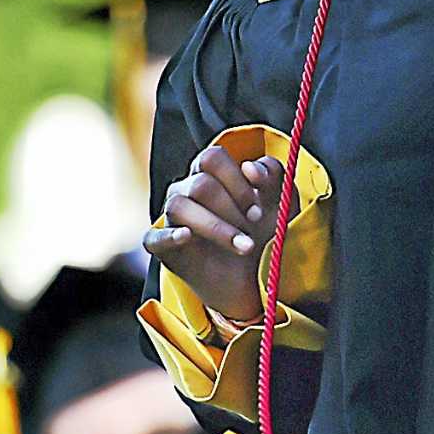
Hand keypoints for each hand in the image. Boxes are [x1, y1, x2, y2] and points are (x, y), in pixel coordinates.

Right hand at [141, 146, 284, 323]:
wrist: (256, 275)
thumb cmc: (263, 230)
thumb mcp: (280, 201)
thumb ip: (272, 174)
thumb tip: (249, 167)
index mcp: (210, 174)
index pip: (212, 158)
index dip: (236, 179)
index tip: (257, 207)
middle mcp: (186, 190)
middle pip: (199, 184)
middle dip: (231, 207)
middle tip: (253, 225)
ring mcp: (172, 218)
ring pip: (179, 206)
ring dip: (216, 226)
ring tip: (244, 246)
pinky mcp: (162, 246)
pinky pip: (153, 237)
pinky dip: (169, 236)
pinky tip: (188, 237)